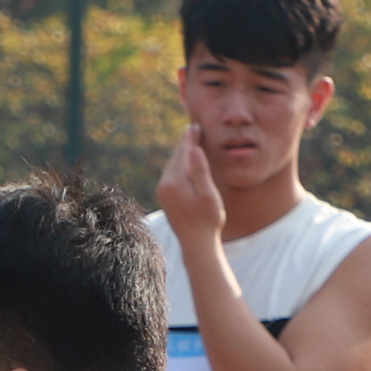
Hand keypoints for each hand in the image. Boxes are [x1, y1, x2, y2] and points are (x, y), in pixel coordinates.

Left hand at [156, 129, 226, 248]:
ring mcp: (163, 191)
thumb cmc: (207, 220)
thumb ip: (200, 171)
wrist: (196, 244)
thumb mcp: (208, 195)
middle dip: (186, 143)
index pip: (183, 152)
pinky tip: (187, 163)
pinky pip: (172, 174)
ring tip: (192, 141)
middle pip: (176, 156)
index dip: (191, 138)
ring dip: (182, 154)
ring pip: (173, 165)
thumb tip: (194, 148)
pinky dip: (180, 165)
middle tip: (194, 128)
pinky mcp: (165, 196)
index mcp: (175, 181)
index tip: (197, 125)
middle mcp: (164, 184)